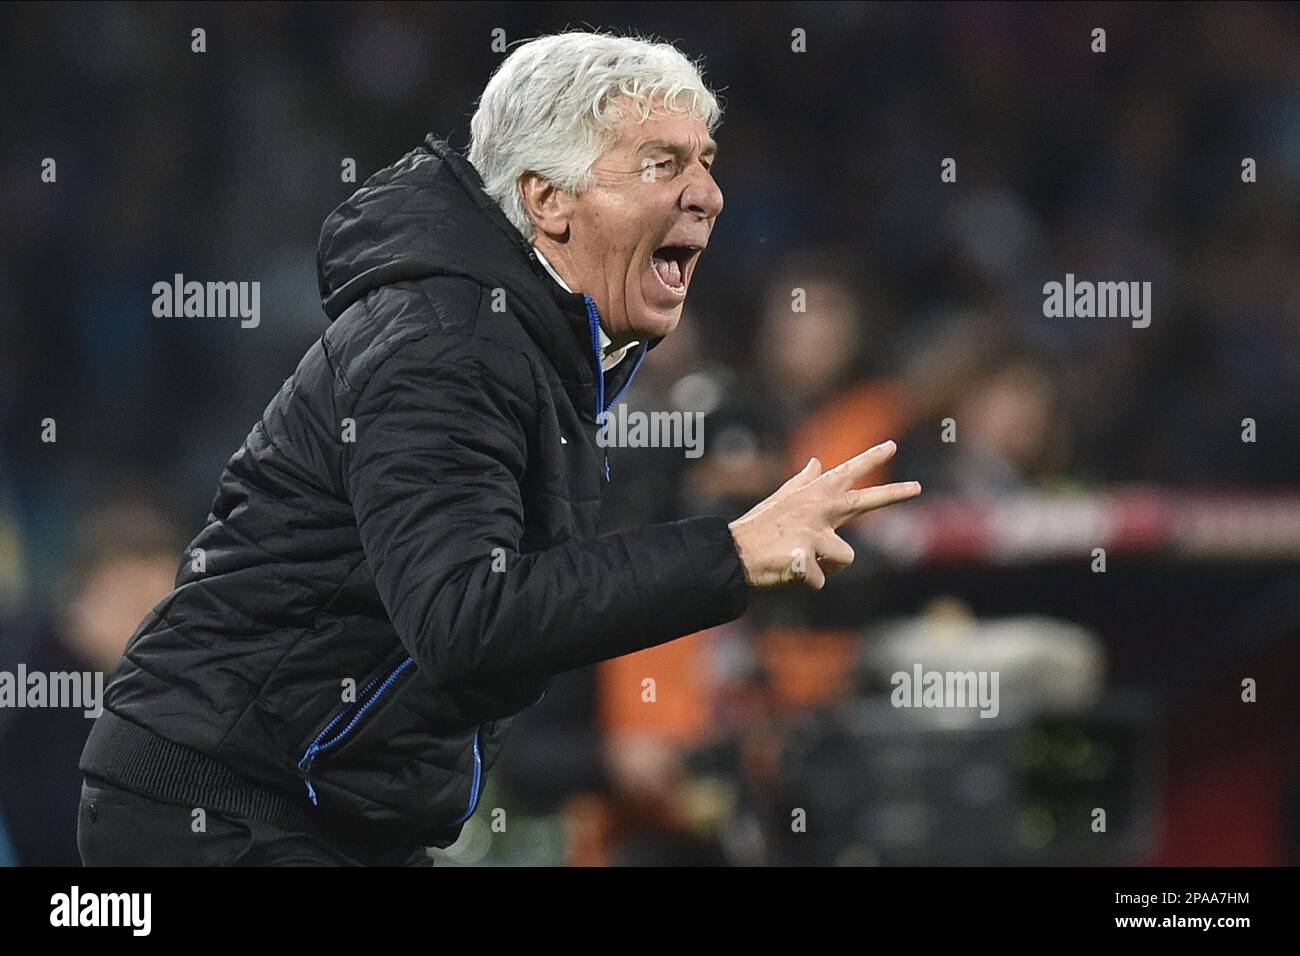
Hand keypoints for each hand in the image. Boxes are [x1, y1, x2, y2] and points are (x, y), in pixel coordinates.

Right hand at [726, 440, 920, 589]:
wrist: (734, 553)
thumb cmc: (759, 527)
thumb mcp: (782, 498)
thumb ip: (804, 481)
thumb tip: (818, 462)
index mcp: (813, 496)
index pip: (846, 473)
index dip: (870, 458)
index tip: (891, 446)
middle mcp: (818, 510)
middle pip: (863, 501)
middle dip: (892, 494)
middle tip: (917, 488)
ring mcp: (813, 534)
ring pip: (844, 559)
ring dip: (828, 567)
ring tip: (803, 562)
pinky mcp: (806, 559)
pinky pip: (821, 580)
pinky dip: (807, 582)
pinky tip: (790, 573)